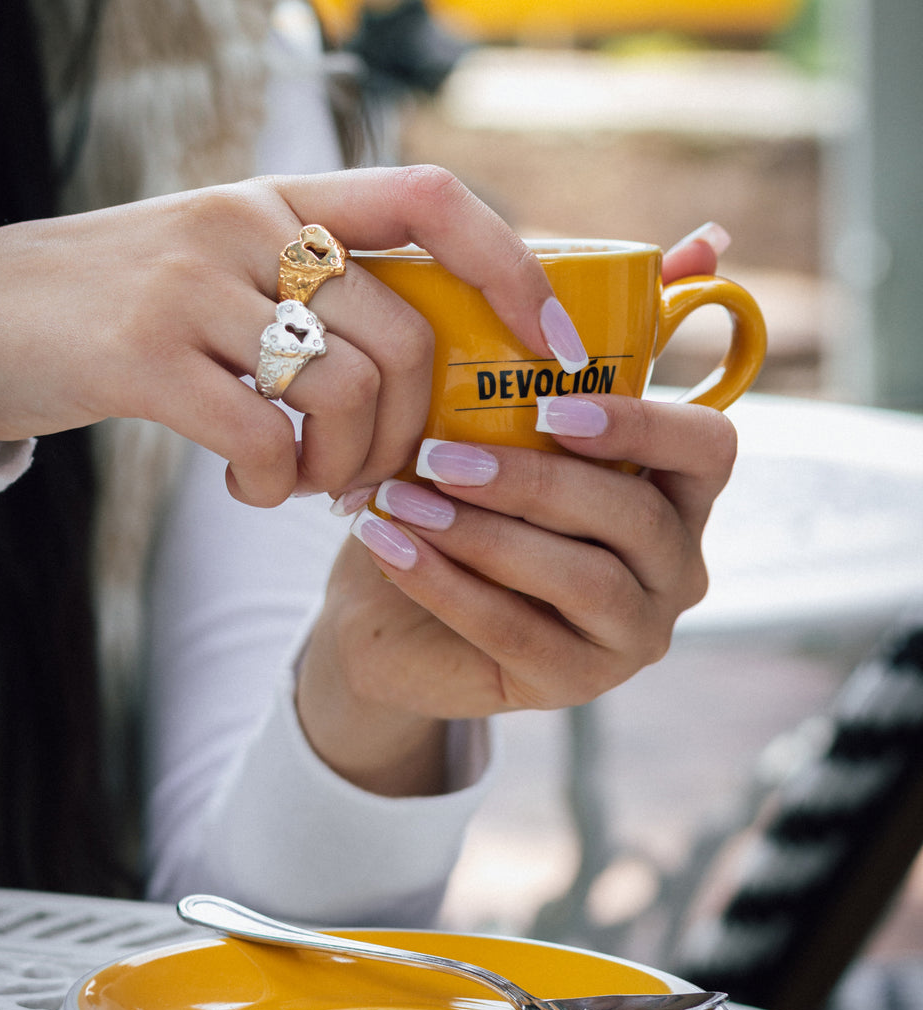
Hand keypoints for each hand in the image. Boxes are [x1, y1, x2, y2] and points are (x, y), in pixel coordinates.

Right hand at [0, 166, 567, 505]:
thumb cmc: (130, 309)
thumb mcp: (231, 272)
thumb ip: (320, 298)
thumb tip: (425, 376)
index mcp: (285, 199)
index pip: (433, 201)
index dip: (513, 268)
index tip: (553, 344)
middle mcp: (250, 224)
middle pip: (405, 336)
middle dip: (412, 432)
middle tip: (377, 475)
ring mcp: (196, 283)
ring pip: (347, 392)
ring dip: (345, 465)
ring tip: (309, 483)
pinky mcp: (145, 354)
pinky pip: (265, 438)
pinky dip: (276, 487)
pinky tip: (253, 489)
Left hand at [293, 222, 735, 792]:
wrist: (397, 603)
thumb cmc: (467, 493)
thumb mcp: (513, 413)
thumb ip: (591, 338)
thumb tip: (705, 238)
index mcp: (676, 493)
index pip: (708, 449)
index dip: (641, 425)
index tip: (551, 403)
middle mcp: (677, 565)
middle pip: (631, 517)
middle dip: (532, 480)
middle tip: (439, 451)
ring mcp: (634, 635)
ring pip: (578, 578)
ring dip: (482, 531)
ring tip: (399, 495)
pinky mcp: (574, 685)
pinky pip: (516, 634)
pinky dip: (446, 584)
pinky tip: (386, 544)